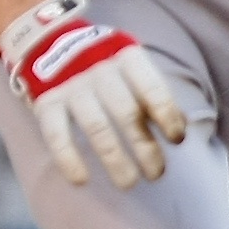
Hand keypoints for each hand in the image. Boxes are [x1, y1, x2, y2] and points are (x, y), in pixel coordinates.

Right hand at [0, 0, 187, 190]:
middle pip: (127, 114)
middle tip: (156, 174)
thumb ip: (154, 95)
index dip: (167, 116)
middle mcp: (99, 69)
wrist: (52, 44)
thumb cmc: (108, 68)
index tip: (177, 141)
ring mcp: (71, 86)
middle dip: (145, 148)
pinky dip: (68, 159)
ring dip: (115, 160)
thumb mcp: (133, 69)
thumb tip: (181, 129)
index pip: (152, 88)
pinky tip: (82, 180)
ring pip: (97, 128)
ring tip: (129, 183)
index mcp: (127, 58)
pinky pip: (57, 134)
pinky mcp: (46, 102)